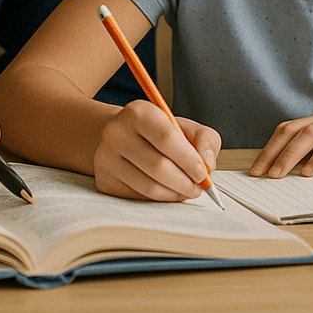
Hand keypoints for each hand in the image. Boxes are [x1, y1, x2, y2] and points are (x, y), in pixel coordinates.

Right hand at [93, 99, 221, 201]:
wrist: (121, 137)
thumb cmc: (158, 133)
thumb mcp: (183, 126)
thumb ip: (205, 139)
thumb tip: (208, 164)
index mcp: (138, 112)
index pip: (166, 137)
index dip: (188, 159)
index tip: (203, 173)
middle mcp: (116, 132)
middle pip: (158, 166)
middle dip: (185, 182)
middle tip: (198, 188)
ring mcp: (106, 158)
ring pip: (149, 187)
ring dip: (174, 194)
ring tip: (185, 190)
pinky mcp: (104, 180)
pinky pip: (139, 198)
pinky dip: (159, 200)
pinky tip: (167, 191)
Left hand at [249, 97, 312, 177]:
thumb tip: (302, 170)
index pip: (288, 130)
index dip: (269, 147)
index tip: (256, 168)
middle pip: (291, 131)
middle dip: (271, 153)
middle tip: (258, 174)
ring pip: (309, 136)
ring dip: (289, 156)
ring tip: (277, 175)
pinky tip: (310, 172)